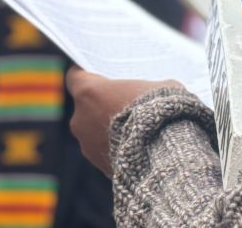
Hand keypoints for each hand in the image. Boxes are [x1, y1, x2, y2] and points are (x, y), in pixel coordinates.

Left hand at [66, 67, 180, 176]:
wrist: (166, 155)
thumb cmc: (161, 111)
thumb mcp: (160, 87)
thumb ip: (146, 87)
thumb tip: (153, 91)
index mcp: (89, 92)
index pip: (75, 77)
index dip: (87, 75)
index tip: (99, 75)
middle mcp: (80, 119)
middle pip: (86, 106)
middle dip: (103, 105)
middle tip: (125, 104)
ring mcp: (86, 145)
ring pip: (94, 131)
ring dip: (109, 130)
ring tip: (136, 130)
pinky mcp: (98, 166)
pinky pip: (105, 151)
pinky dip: (117, 148)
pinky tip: (138, 147)